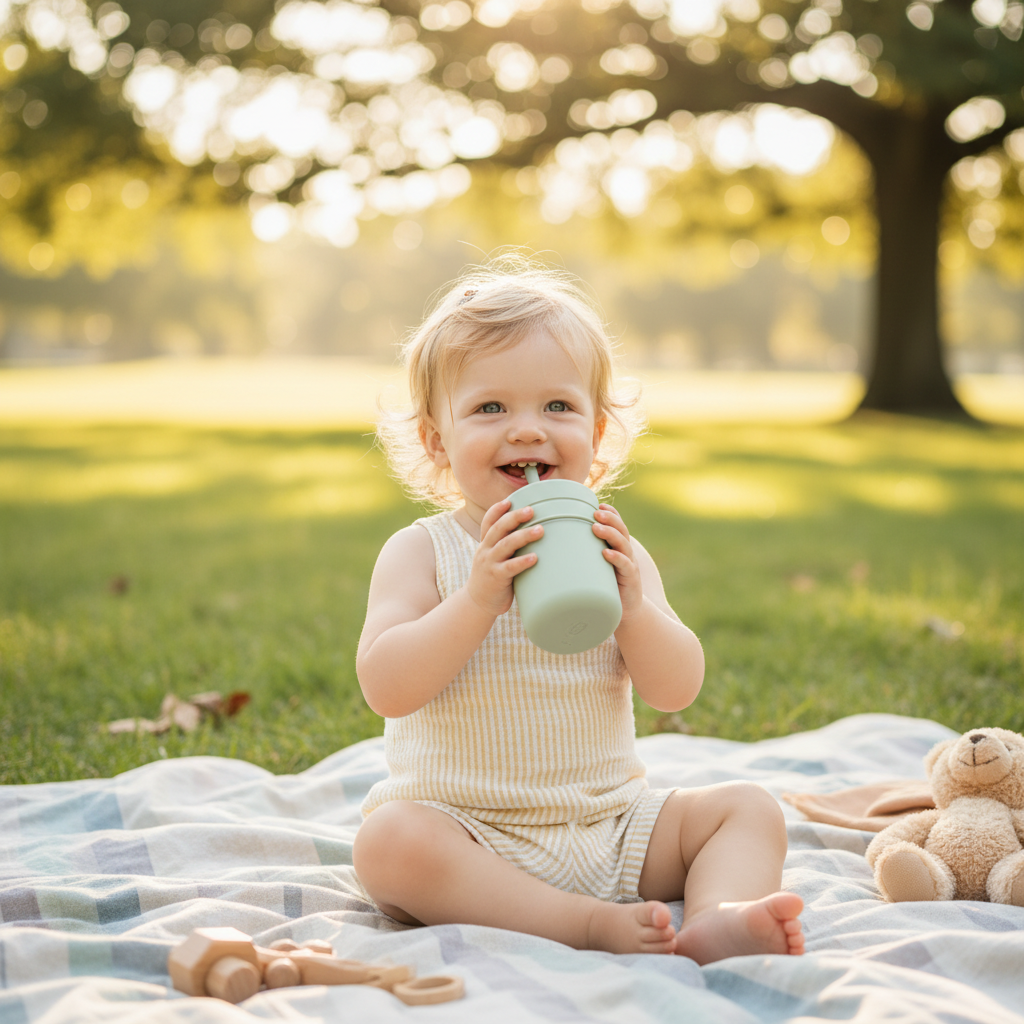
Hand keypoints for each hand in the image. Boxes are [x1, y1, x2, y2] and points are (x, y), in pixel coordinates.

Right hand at [466, 498, 542, 617]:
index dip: (497, 510)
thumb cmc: (493, 578)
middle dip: (514, 517)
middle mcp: (485, 550)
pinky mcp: (496, 577)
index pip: (488, 522)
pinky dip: (522, 561)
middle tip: (531, 510)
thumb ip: (507, 546)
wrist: (477, 602)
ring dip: (523, 536)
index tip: (509, 501)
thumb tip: (533, 532)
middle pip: (498, 528)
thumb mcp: (494, 558)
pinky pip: (510, 567)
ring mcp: (489, 563)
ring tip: (540, 530)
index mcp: (485, 544)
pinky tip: (534, 558)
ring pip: (505, 545)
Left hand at [593, 503, 642, 619]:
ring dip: (610, 533)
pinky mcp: (631, 579)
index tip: (597, 503)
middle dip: (609, 519)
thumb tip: (555, 548)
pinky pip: (625, 565)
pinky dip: (616, 558)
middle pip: (621, 529)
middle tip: (595, 512)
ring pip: (623, 544)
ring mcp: (629, 565)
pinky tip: (606, 553)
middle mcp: (626, 552)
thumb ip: (585, 556)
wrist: (625, 612)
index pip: (617, 525)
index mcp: (618, 547)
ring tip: (596, 527)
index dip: (611, 513)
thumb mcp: (596, 568)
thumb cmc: (606, 588)